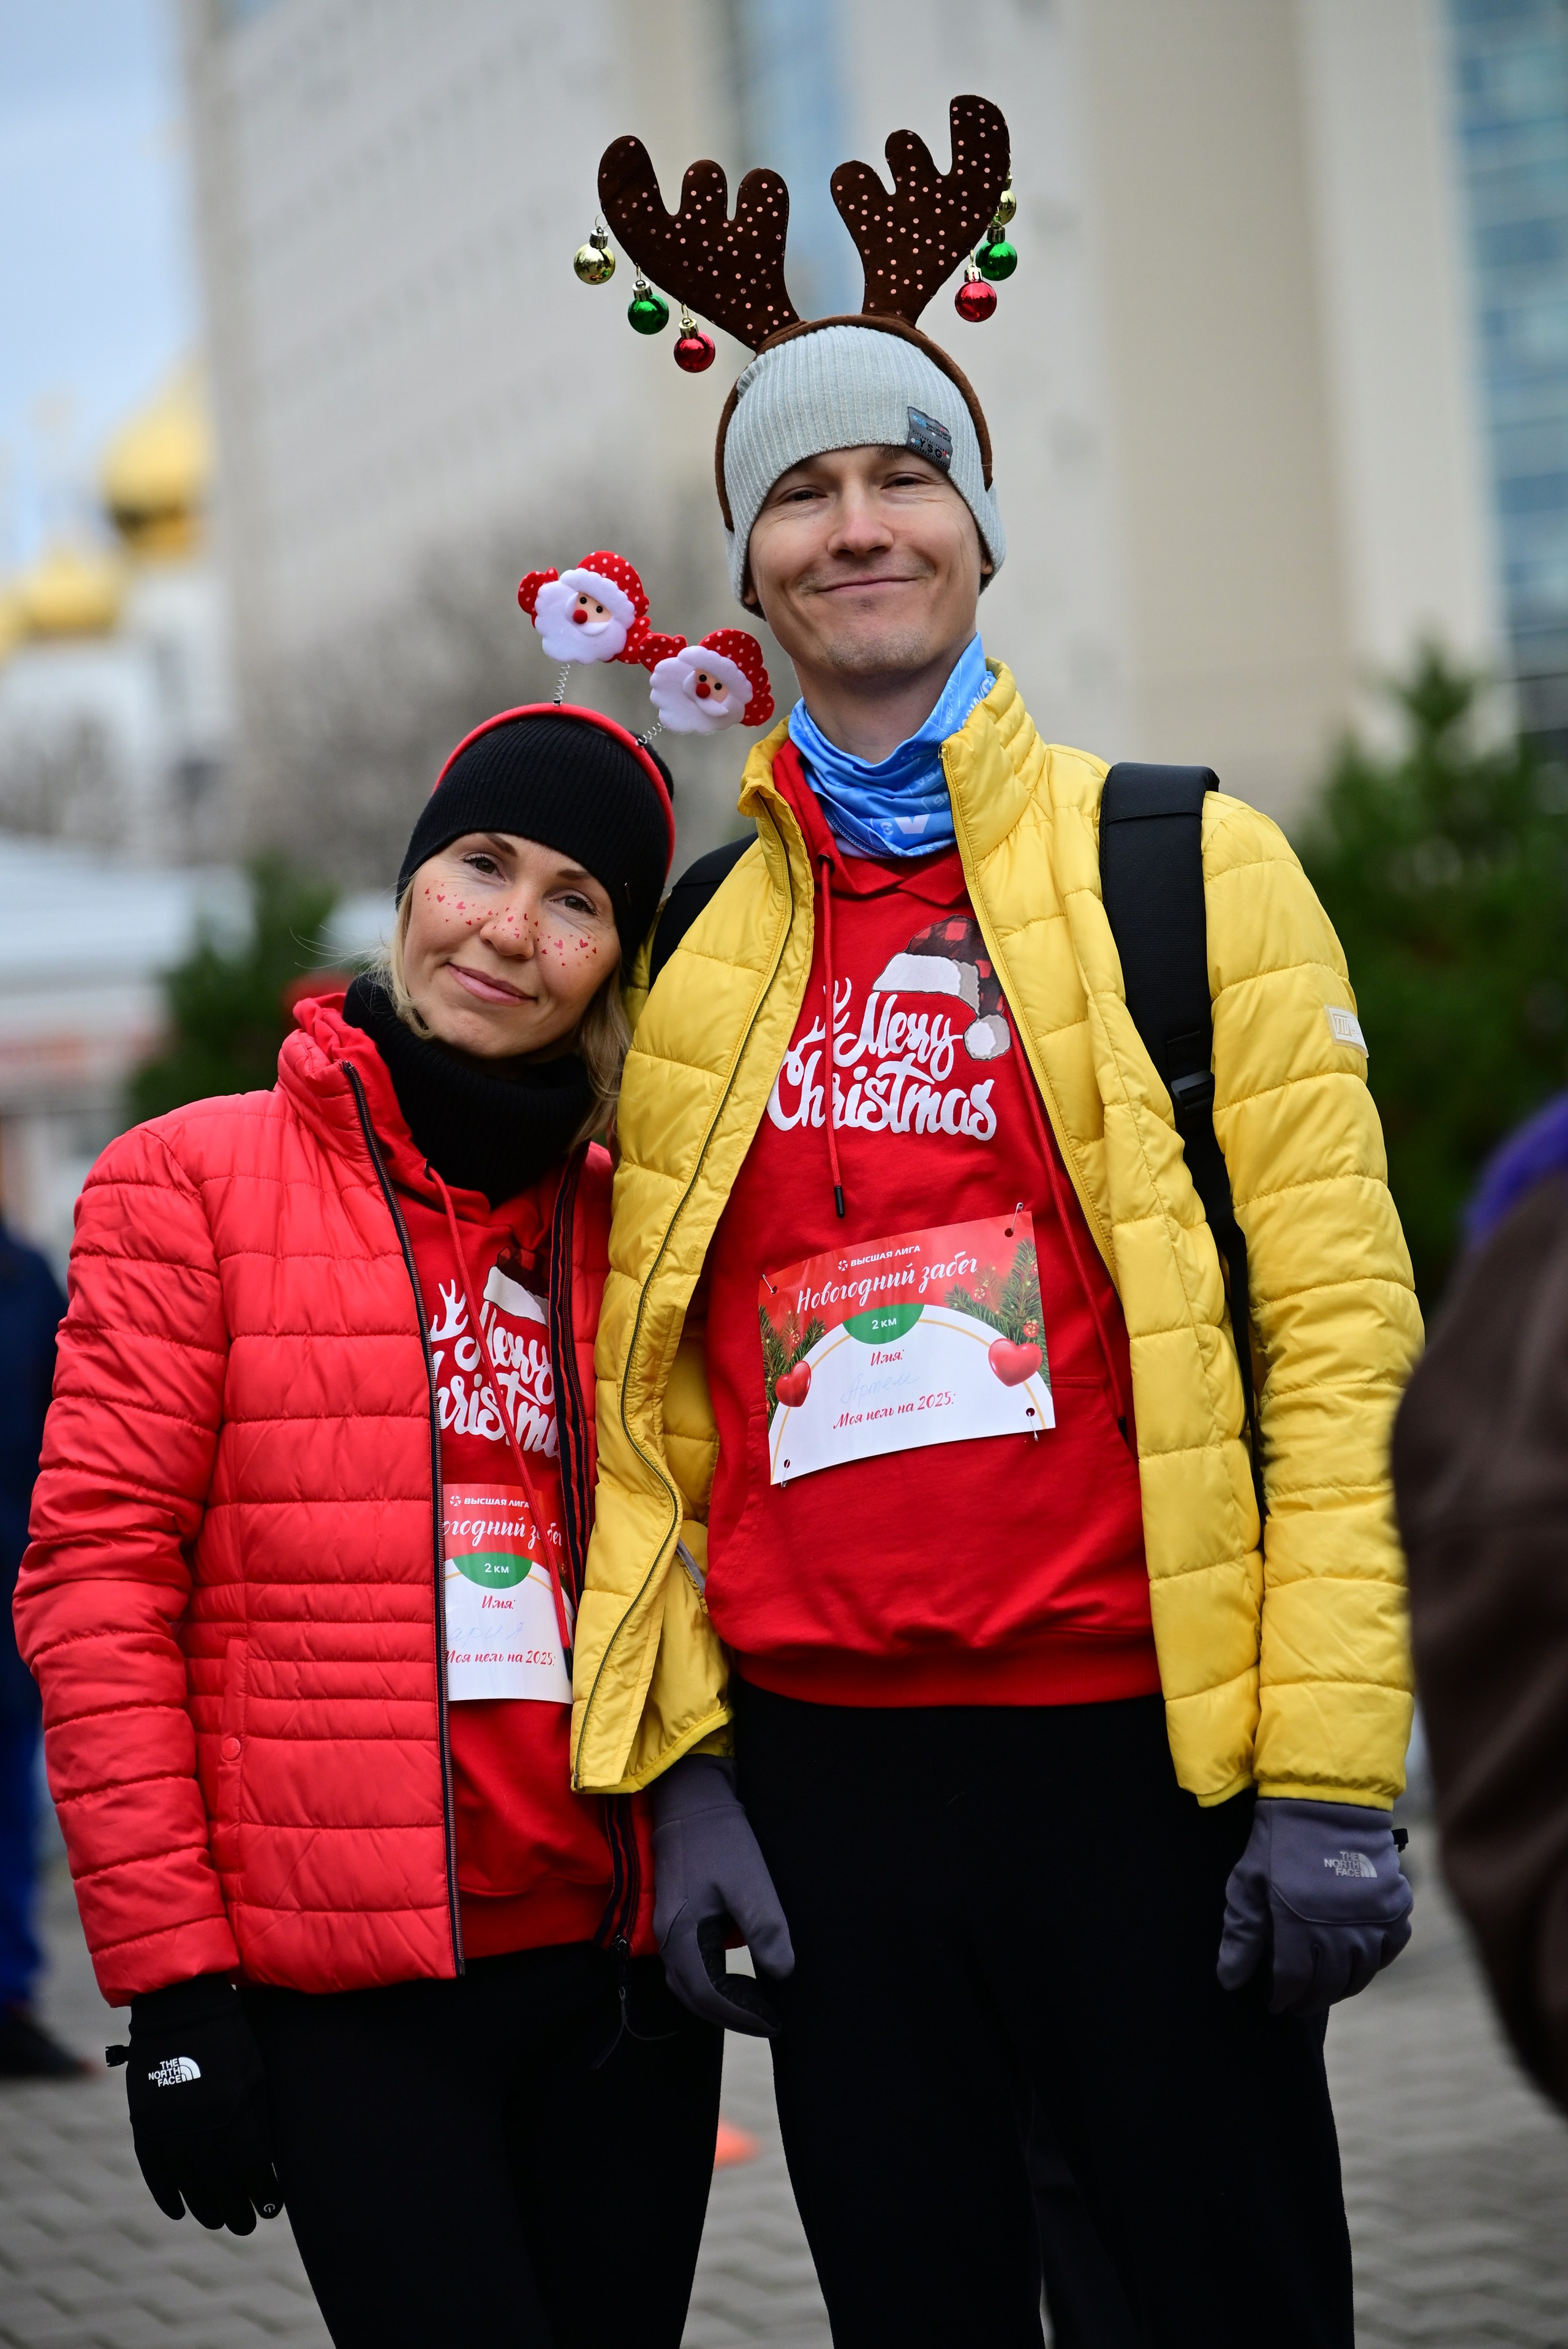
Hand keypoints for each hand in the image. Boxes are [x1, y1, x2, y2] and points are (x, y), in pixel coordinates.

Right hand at [110, 1973, 280, 2232]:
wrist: (180, 2008)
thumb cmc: (229, 2039)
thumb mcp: (255, 2073)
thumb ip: (259, 2118)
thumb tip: (268, 2163)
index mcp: (233, 2109)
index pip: (251, 2167)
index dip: (263, 2191)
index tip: (272, 2207)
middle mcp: (199, 2124)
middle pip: (220, 2183)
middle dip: (237, 2208)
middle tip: (247, 2226)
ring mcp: (168, 2126)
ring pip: (187, 2184)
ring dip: (204, 2207)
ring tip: (220, 2221)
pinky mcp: (144, 2124)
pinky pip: (154, 2172)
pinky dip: (166, 2195)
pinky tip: (180, 2212)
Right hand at [650, 1754, 794, 2035]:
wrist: (689, 1797)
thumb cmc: (720, 1838)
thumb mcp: (750, 1881)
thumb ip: (766, 1928)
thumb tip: (783, 1973)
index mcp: (682, 1935)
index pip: (708, 1996)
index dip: (742, 2016)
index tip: (773, 2022)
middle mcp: (666, 1937)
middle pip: (692, 1995)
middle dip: (729, 2015)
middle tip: (767, 2018)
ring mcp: (666, 1925)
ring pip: (686, 1981)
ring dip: (717, 1999)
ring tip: (755, 2001)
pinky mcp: (672, 1912)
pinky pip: (686, 1962)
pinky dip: (708, 1978)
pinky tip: (734, 1972)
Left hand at [1217, 1797, 1413, 2017]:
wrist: (1327, 1798)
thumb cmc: (1279, 1840)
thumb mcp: (1248, 1882)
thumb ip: (1241, 1935)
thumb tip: (1229, 1981)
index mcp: (1300, 1924)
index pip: (1294, 1982)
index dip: (1282, 1998)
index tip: (1273, 2002)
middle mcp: (1341, 1930)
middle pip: (1328, 1985)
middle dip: (1308, 1999)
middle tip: (1297, 2001)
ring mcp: (1373, 1920)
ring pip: (1360, 1974)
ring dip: (1341, 1987)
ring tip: (1324, 1987)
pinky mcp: (1396, 1908)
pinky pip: (1389, 1950)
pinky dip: (1373, 1962)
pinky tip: (1356, 1960)